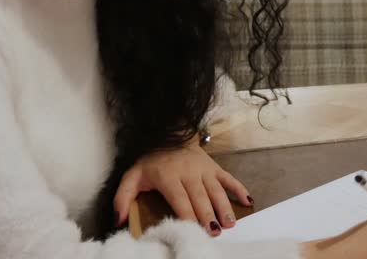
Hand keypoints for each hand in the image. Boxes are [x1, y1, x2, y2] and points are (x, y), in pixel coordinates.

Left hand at [113, 141, 251, 235]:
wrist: (170, 135)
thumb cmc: (151, 161)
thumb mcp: (132, 176)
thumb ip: (123, 198)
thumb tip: (118, 220)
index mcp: (168, 177)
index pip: (179, 198)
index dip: (187, 214)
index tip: (193, 229)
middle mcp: (188, 173)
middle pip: (200, 197)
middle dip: (208, 215)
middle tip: (215, 232)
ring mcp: (204, 170)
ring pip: (216, 190)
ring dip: (224, 207)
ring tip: (229, 224)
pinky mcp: (214, 168)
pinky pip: (229, 179)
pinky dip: (239, 189)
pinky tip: (247, 201)